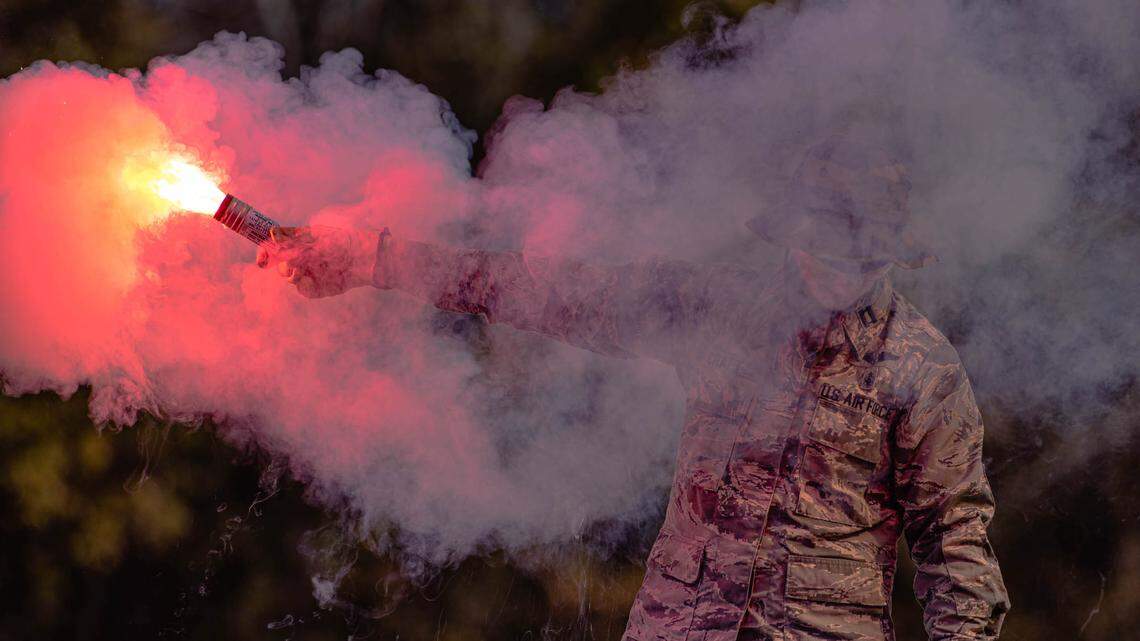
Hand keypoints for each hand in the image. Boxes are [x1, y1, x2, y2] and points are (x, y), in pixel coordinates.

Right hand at [256, 225, 379, 297]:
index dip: (264, 254)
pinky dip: (308, 285)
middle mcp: (299, 259)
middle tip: (293, 266)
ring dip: (294, 275)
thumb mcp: (315, 238)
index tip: (261, 260)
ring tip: (308, 270)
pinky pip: (303, 290)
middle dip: (282, 266)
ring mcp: (307, 274)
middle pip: (278, 266)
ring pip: (289, 278)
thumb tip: (271, 234)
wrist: (360, 259)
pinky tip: (319, 280)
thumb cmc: (339, 242)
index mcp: (297, 243)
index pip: (273, 248)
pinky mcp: (314, 287)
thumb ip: (293, 240)